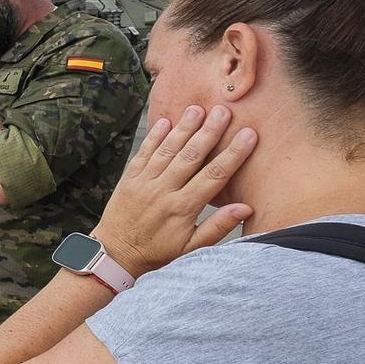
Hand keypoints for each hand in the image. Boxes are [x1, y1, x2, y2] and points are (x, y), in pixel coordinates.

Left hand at [90, 105, 256, 276]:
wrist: (116, 254)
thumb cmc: (158, 252)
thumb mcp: (191, 248)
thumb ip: (218, 227)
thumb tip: (245, 208)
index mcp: (183, 208)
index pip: (214, 176)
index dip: (233, 154)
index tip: (248, 135)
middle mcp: (163, 191)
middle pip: (191, 156)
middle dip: (209, 132)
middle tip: (224, 110)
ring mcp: (144, 182)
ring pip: (167, 150)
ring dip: (183, 128)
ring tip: (198, 109)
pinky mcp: (129, 178)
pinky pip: (143, 153)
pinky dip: (154, 137)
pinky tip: (166, 121)